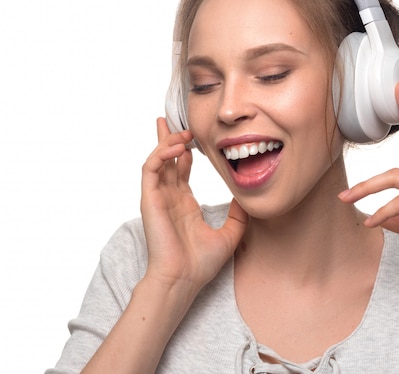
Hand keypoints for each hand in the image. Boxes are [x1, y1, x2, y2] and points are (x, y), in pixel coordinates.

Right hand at [140, 118, 247, 292]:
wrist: (183, 279)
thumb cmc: (200, 263)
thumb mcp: (229, 235)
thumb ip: (238, 215)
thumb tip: (247, 197)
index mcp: (184, 204)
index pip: (181, 170)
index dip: (186, 151)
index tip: (195, 137)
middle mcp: (169, 197)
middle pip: (166, 159)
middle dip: (168, 138)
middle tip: (170, 120)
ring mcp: (158, 197)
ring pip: (157, 160)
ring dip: (167, 142)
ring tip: (181, 131)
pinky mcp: (150, 199)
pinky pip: (150, 169)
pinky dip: (161, 154)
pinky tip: (177, 146)